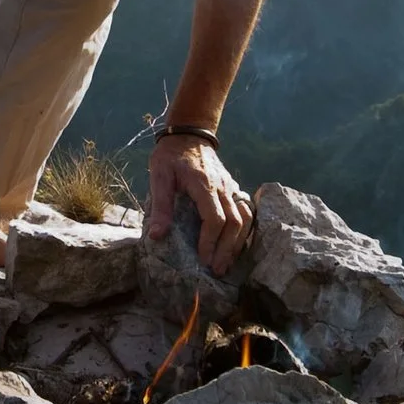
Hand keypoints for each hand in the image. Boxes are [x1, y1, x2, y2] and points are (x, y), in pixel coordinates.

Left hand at [147, 135, 253, 276]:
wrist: (189, 133)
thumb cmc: (171, 156)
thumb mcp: (159, 176)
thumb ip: (160, 206)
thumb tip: (157, 236)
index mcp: (204, 184)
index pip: (215, 218)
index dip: (210, 242)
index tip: (202, 259)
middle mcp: (223, 187)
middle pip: (235, 222)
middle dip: (226, 249)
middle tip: (217, 270)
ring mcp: (231, 187)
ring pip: (245, 218)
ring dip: (238, 242)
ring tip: (227, 262)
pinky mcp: (233, 189)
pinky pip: (246, 211)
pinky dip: (244, 230)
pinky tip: (235, 245)